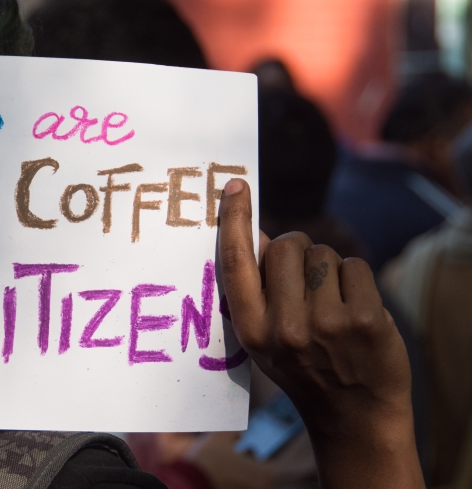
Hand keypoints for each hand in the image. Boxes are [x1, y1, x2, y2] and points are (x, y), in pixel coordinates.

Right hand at [217, 179, 422, 488]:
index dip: (235, 220)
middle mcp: (285, 327)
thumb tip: (256, 233)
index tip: (236, 187)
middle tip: (304, 278)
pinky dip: (356, 281)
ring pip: (323, 254)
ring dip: (328, 269)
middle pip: (288, 244)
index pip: (237, 263)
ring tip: (330, 303)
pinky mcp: (365, 319)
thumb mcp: (264, 338)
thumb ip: (255, 290)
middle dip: (297, 249)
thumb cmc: (303, 366)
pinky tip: (354, 309)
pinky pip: (354, 267)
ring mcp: (327, 324)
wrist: (353, 414)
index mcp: (253, 329)